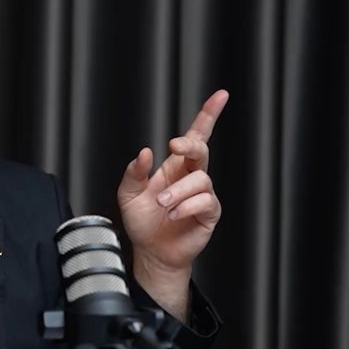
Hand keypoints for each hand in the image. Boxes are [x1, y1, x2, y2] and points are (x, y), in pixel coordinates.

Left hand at [116, 90, 228, 318]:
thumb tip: (145, 152)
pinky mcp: (209, 213)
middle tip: (175, 146)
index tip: (221, 95)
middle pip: (202, 150)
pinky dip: (186, 206)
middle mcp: (191, 177)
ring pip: (200, 179)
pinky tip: (173, 214)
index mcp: (175, 167)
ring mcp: (202, 195)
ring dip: (178, 190)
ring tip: (162, 204)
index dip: (209, 115)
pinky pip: (205, 202)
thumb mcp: (128, 194)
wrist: (151, 252)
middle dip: (191, 144)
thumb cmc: (142, 222)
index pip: (195, 136)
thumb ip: (134, 172)